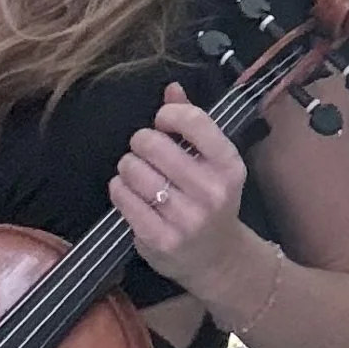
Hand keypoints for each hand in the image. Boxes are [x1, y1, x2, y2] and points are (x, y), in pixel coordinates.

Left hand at [110, 85, 264, 306]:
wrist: (218, 259)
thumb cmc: (211, 200)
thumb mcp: (212, 162)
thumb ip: (193, 123)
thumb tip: (172, 88)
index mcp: (229, 165)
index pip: (192, 121)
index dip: (167, 115)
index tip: (162, 123)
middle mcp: (211, 191)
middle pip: (151, 143)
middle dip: (141, 143)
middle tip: (145, 153)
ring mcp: (186, 218)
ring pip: (132, 169)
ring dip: (128, 168)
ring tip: (138, 176)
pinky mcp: (160, 239)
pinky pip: (122, 198)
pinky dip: (119, 190)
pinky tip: (130, 194)